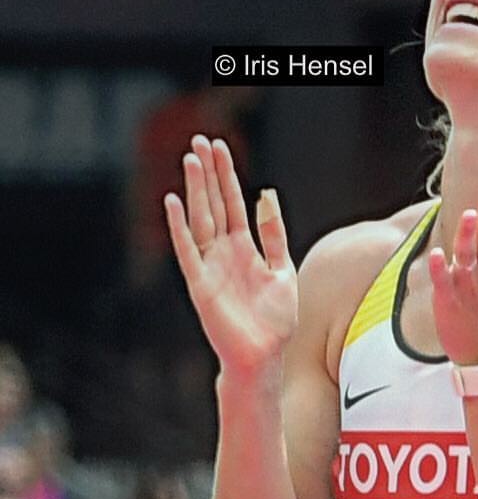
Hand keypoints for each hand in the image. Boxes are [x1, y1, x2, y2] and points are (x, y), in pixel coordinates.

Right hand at [164, 134, 297, 372]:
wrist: (265, 357)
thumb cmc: (275, 320)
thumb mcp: (283, 269)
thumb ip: (274, 234)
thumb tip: (267, 194)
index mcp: (244, 249)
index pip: (234, 203)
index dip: (227, 176)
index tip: (220, 147)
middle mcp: (224, 253)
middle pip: (214, 205)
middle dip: (209, 174)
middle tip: (200, 141)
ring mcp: (211, 266)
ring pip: (201, 220)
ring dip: (196, 190)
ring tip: (191, 160)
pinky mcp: (201, 284)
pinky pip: (188, 250)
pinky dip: (179, 227)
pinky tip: (173, 201)